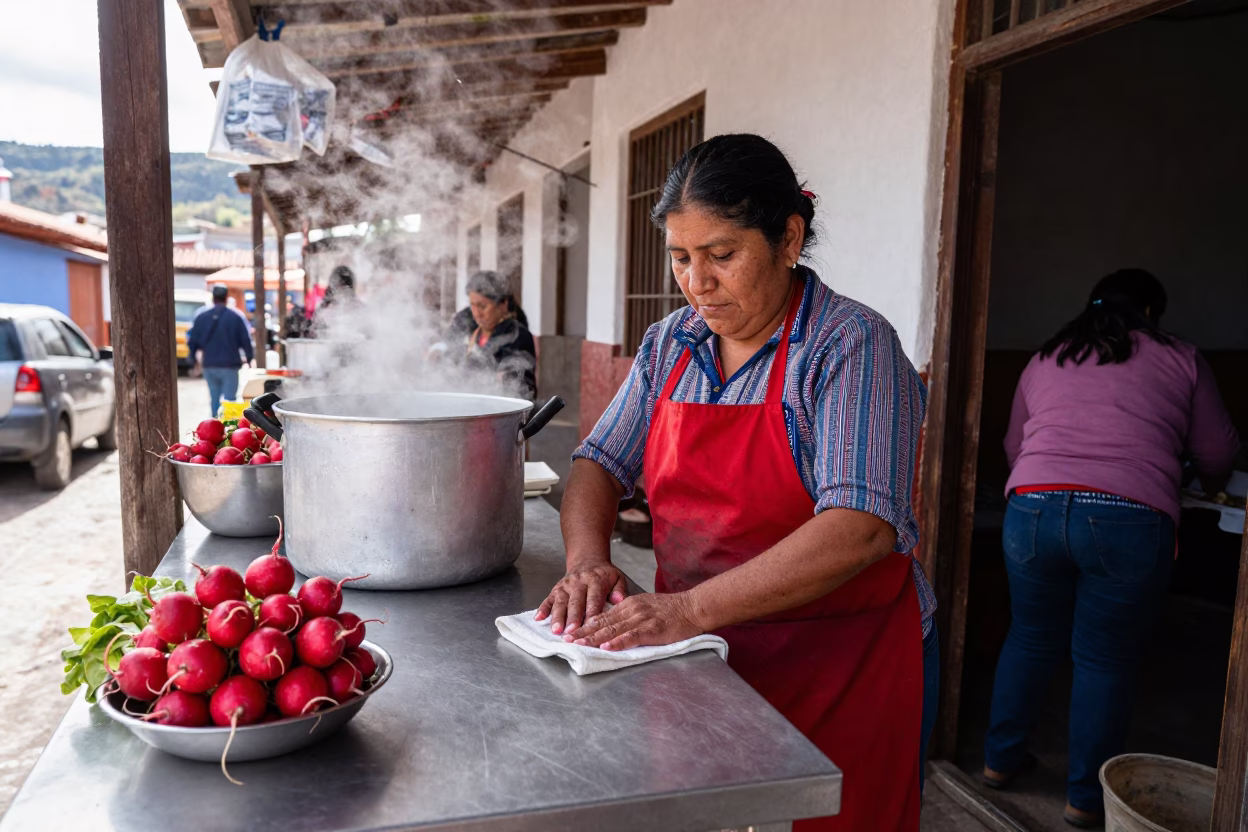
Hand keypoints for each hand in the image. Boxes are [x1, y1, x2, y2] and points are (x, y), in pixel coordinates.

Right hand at [535, 561, 627, 635]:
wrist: (587, 560)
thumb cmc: (604, 575)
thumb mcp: (617, 578)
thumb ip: (620, 590)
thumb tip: (619, 600)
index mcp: (595, 580)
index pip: (593, 598)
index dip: (591, 612)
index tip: (590, 625)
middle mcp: (578, 582)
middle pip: (575, 602)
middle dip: (573, 618)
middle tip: (571, 632)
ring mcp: (565, 586)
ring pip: (560, 602)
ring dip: (558, 617)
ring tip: (556, 630)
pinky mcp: (556, 589)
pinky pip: (548, 599)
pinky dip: (543, 609)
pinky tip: (538, 619)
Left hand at [564, 592, 703, 650]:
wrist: (693, 607)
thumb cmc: (671, 610)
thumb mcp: (645, 606)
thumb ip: (628, 614)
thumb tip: (611, 625)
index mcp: (629, 604)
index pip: (602, 616)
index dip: (585, 625)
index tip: (571, 632)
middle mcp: (632, 609)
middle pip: (603, 623)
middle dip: (583, 632)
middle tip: (567, 640)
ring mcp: (641, 619)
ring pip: (613, 630)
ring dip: (594, 638)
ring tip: (579, 644)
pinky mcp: (652, 629)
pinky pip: (631, 636)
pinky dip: (617, 642)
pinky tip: (606, 647)